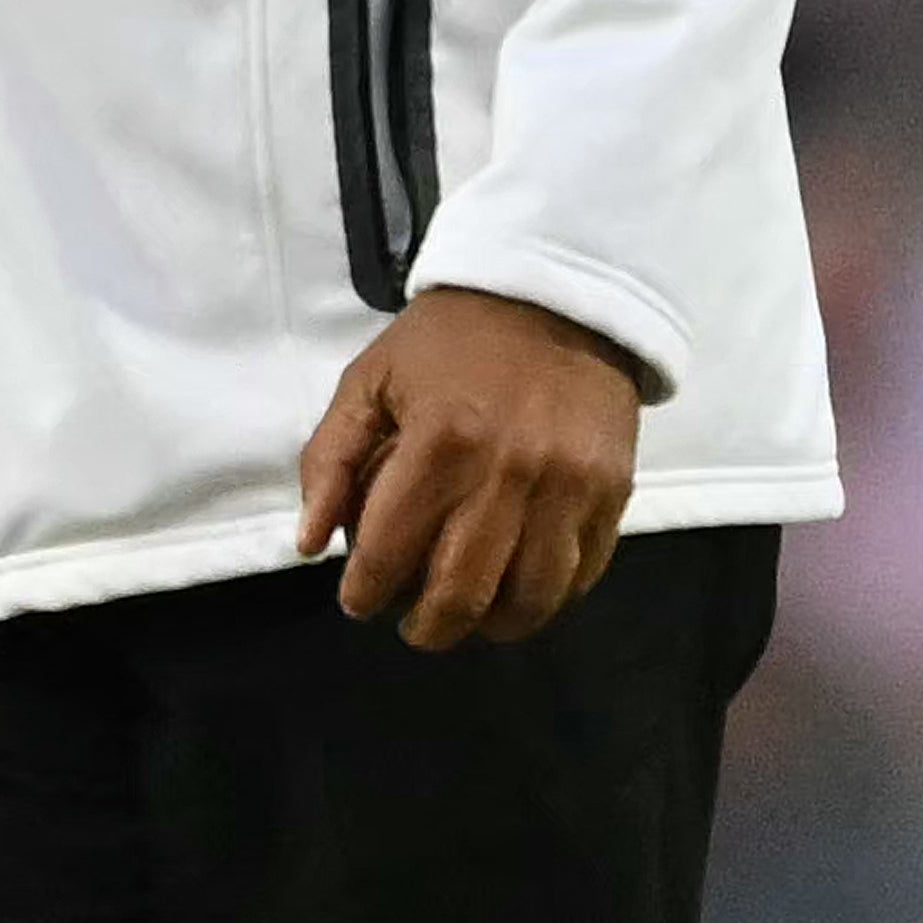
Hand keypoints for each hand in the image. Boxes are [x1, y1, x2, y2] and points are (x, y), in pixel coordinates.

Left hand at [294, 288, 644, 650]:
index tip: (357, 601)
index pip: (391, 551)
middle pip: (462, 593)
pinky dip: (546, 600)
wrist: (555, 295)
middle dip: (427, 627)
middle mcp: (509, 474)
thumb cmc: (449, 340)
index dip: (365, 591)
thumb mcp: (370, 379)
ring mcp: (569, 489)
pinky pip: (580, 576)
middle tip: (410, 625)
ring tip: (466, 619)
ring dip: (490, 626)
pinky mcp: (612, 493)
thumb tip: (309, 545)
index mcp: (441, 442)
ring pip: (529, 599)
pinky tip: (517, 595)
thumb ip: (332, 461)